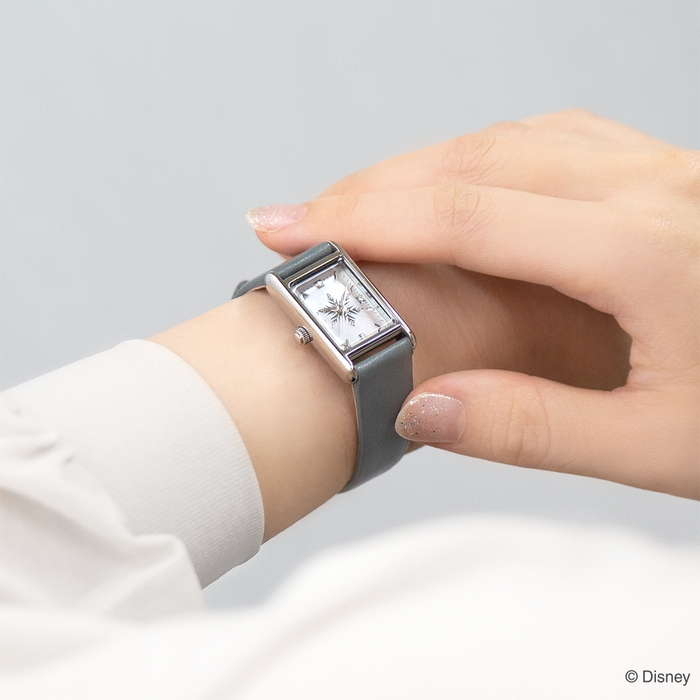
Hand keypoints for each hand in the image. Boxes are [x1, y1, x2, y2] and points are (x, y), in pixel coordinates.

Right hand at [247, 109, 698, 499]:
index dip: (364, 221)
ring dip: (420, 166)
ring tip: (356, 205)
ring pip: (510, 140)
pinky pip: (552, 143)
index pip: (469, 216)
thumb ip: (535, 429)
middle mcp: (654, 188)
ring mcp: (663, 172)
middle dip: (371, 186)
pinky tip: (453, 183)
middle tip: (297, 218)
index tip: (286, 232)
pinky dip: (480, 158)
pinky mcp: (664, 178)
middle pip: (475, 160)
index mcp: (649, 250)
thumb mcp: (662, 449)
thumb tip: (421, 409)